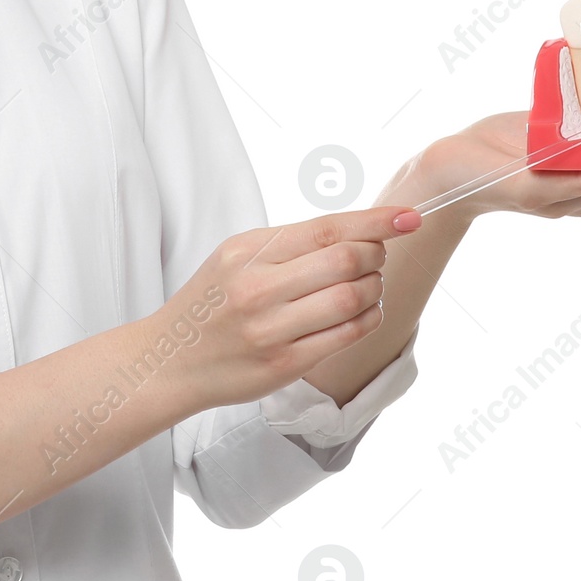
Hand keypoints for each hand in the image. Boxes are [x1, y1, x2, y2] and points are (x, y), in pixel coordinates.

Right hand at [162, 205, 422, 409]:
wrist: (170, 361)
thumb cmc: (210, 303)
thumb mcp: (235, 257)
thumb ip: (289, 244)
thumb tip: (358, 229)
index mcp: (247, 251)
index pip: (327, 227)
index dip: (376, 221)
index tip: (410, 217)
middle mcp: (257, 287)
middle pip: (346, 260)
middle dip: (376, 254)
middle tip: (376, 256)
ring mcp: (271, 329)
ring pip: (352, 298)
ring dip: (375, 288)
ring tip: (369, 286)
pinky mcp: (283, 364)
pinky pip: (345, 336)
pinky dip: (367, 319)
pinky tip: (363, 313)